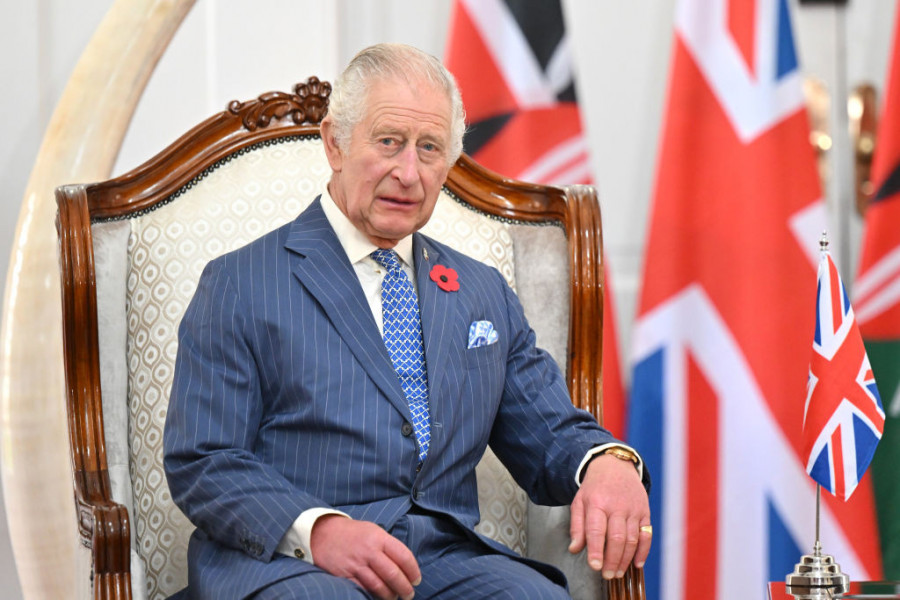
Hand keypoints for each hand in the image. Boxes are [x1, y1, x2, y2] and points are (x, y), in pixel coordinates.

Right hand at [310, 514, 420, 599]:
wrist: (322, 534)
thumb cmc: (352, 533)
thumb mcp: (372, 530)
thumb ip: (387, 545)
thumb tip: (404, 564)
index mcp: (379, 538)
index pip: (403, 556)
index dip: (413, 571)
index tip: (417, 580)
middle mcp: (369, 551)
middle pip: (393, 574)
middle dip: (404, 587)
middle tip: (409, 594)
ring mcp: (356, 564)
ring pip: (379, 585)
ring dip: (390, 595)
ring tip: (395, 598)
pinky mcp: (345, 576)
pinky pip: (363, 589)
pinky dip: (372, 596)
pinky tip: (378, 598)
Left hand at [568, 454, 650, 578]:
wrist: (614, 465)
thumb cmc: (595, 487)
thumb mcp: (579, 501)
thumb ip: (577, 526)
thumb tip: (574, 549)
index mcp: (597, 502)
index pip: (596, 530)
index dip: (596, 550)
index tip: (595, 566)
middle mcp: (617, 506)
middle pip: (617, 538)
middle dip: (613, 560)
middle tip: (608, 575)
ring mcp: (633, 509)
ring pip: (632, 539)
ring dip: (626, 559)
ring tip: (618, 572)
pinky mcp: (645, 511)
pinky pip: (646, 534)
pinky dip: (643, 551)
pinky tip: (637, 563)